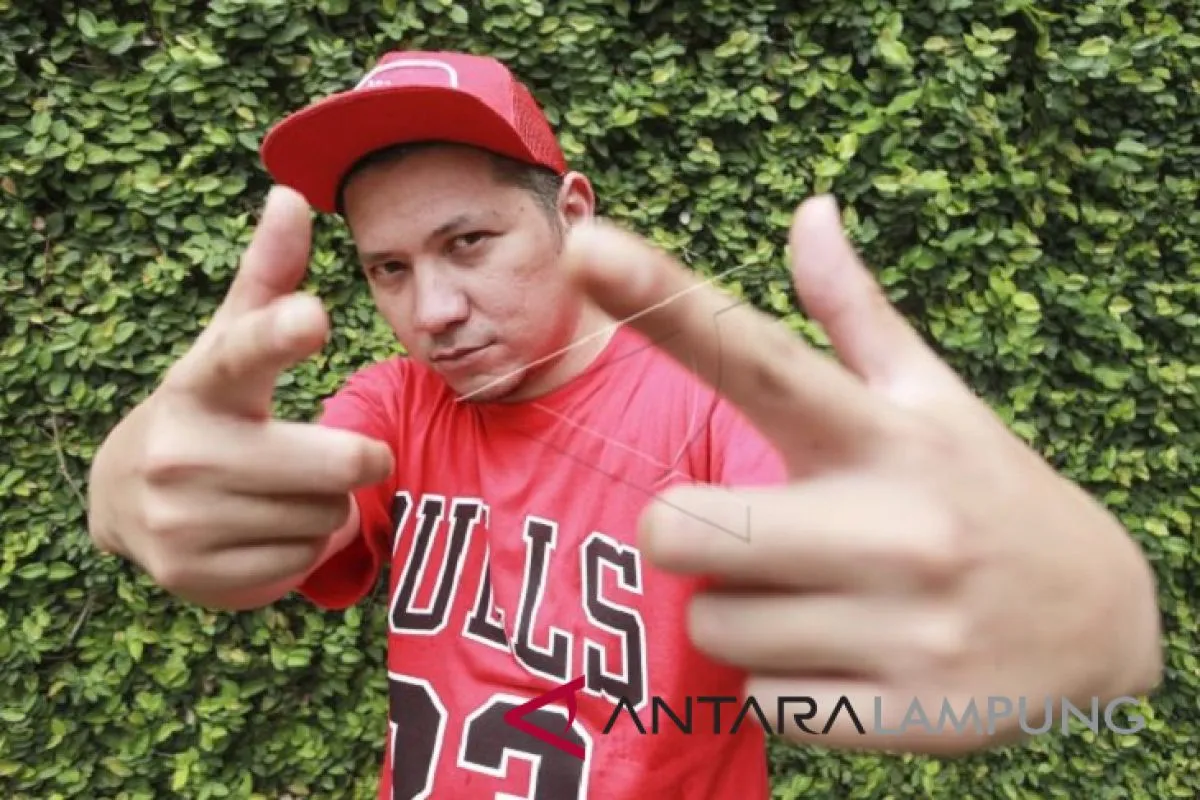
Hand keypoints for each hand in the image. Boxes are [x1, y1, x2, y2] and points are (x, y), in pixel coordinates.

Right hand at [87, 186, 392, 608]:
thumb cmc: (208, 407)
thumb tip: (293, 194)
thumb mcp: (229, 344)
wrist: (123, 497)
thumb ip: (269, 277)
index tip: (315, 316)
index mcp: (201, 382)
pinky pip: (306, 563)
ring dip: (328, 506)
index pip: (246, 353)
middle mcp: (182, 452)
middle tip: (329, 454)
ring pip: (329, 517)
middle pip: (340, 465)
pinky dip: (304, 547)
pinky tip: (264, 528)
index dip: (281, 334)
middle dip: (354, 462)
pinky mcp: (193, 576)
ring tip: (282, 490)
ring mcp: (182, 520)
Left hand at [561, 196, 1162, 753]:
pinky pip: (757, 700)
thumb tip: (809, 211)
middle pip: (679, 527)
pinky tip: (850, 660)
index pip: (757, 357)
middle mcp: (894, 524)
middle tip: (767, 537)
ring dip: (744, 616)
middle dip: (693, 537)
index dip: (664, 302)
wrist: (1104, 627)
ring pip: (712, 624)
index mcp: (886, 432)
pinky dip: (784, 685)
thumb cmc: (987, 495)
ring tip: (826, 601)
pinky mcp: (896, 715)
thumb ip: (856, 313)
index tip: (589, 246)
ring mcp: (900, 626)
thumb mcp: (933, 400)